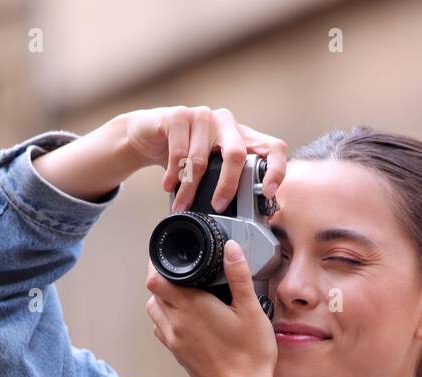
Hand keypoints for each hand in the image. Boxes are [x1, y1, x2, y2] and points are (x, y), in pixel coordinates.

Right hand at [120, 106, 286, 212]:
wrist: (146, 135)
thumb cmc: (184, 155)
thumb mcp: (211, 167)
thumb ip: (229, 180)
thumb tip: (246, 216)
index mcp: (242, 136)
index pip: (272, 147)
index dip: (276, 169)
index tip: (267, 192)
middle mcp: (226, 122)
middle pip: (236, 154)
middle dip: (227, 186)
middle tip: (218, 207)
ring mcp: (203, 116)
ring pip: (201, 160)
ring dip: (189, 190)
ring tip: (181, 205)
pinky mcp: (179, 116)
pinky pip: (179, 154)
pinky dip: (173, 176)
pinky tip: (168, 186)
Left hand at [146, 239, 276, 376]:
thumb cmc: (250, 356)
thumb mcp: (252, 311)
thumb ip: (239, 276)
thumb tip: (231, 249)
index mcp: (192, 307)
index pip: (156, 279)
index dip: (158, 265)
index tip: (170, 259)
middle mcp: (176, 323)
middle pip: (153, 293)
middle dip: (163, 280)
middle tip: (181, 273)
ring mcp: (174, 341)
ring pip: (154, 311)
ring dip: (162, 299)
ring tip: (183, 294)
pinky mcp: (177, 355)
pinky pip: (161, 330)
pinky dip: (166, 318)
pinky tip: (186, 319)